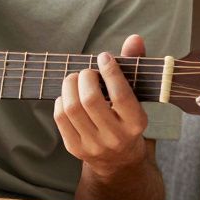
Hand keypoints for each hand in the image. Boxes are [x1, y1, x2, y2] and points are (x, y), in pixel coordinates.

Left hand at [54, 34, 149, 178]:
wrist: (120, 161)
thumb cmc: (128, 119)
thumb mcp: (138, 97)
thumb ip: (135, 66)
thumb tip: (134, 38)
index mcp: (136, 124)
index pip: (122, 95)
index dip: (110, 72)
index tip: (104, 57)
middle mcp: (115, 137)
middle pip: (91, 100)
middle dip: (85, 77)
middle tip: (87, 71)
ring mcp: (93, 145)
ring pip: (72, 108)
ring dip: (70, 85)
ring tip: (76, 79)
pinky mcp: (75, 148)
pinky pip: (60, 118)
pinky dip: (62, 99)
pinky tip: (69, 95)